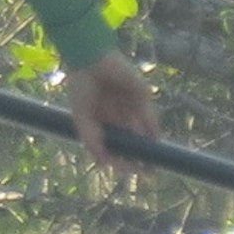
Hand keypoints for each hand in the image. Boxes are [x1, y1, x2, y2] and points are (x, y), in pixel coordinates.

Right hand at [69, 52, 156, 168]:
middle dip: (139, 157)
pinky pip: (150, 116)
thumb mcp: (82, 118)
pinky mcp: (144, 97)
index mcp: (103, 121)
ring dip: (146, 147)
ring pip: (143, 132)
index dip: (121, 159)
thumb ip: (92, 141)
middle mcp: (119, 116)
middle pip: (132, 141)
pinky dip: (152, 130)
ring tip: (150, 163)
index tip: (126, 171)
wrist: (90, 60)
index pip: (115, 145)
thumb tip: (103, 165)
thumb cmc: (81, 87)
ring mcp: (132, 107)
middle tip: (147, 173)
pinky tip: (152, 143)